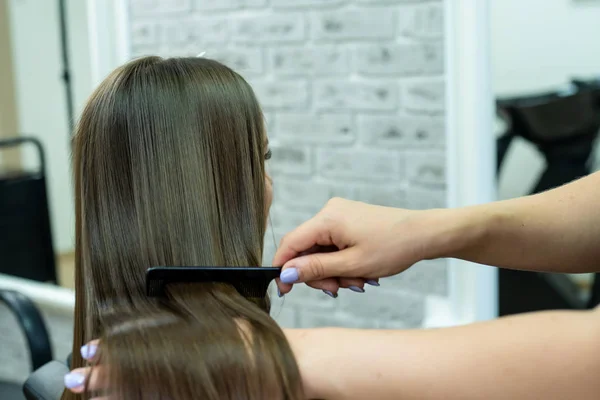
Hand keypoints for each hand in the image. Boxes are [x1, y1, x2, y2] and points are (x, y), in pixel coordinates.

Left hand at [64, 333, 323, 398]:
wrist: (290, 368)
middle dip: (102, 382)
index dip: (111, 357)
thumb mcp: (227, 320)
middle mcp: (189, 378)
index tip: (89, 352)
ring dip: (116, 397)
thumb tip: (155, 322)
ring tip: (90, 395)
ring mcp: (196, 395)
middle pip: (136, 382)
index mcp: (192, 353)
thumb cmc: (262, 342)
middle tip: (75, 378)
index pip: (141, 356)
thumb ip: (192, 321)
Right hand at [275, 198, 444, 294]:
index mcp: (327, 219)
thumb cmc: (393, 247)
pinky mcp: (348, 220)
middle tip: (338, 289)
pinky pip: (333, 244)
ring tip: (358, 281)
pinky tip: (359, 272)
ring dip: (333, 271)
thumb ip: (316, 269)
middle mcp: (329, 212)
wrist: (423, 234)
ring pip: (320, 250)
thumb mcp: (352, 265)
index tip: (284, 290)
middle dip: (319, 274)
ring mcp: (339, 215)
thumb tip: (286, 273)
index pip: (291, 243)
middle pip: (306, 249)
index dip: (283, 267)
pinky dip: (341, 262)